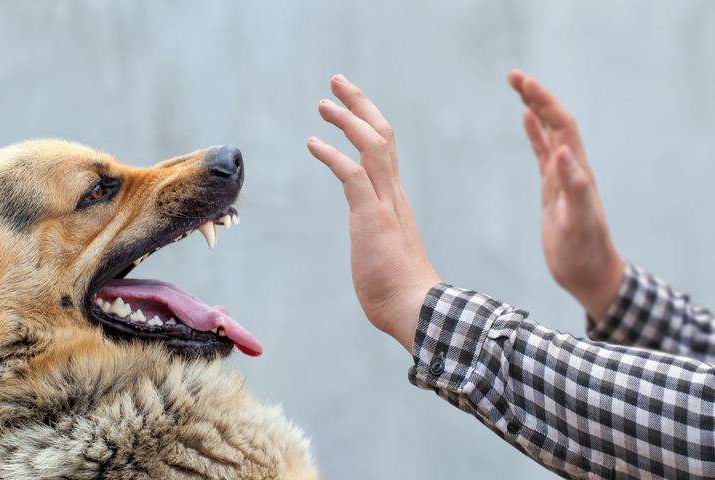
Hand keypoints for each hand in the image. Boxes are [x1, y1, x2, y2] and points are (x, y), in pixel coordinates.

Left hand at [307, 74, 440, 350]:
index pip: (384, 150)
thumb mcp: (383, 253)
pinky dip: (332, 155)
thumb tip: (373, 246)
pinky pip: (352, 174)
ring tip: (323, 102)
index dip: (367, 123)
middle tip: (337, 83)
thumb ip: (377, 238)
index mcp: (394, 200)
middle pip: (382, 134)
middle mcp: (393, 194)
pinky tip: (313, 143)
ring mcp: (384, 204)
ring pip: (372, 145)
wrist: (415, 309)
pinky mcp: (371, 217)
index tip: (350, 107)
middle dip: (359, 104)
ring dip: (347, 119)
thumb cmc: (399, 291)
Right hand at [508, 70, 623, 319]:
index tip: (523, 82)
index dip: (543, 101)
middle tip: (512, 75)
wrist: (588, 273)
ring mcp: (561, 177)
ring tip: (518, 87)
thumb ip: (574, 187)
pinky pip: (542, 152)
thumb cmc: (584, 252)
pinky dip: (534, 133)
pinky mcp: (552, 188)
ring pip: (548, 132)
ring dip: (534, 108)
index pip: (561, 125)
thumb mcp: (578, 222)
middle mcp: (571, 167)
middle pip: (554, 121)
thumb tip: (563, 151)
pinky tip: (525, 120)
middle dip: (536, 95)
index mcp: (577, 171)